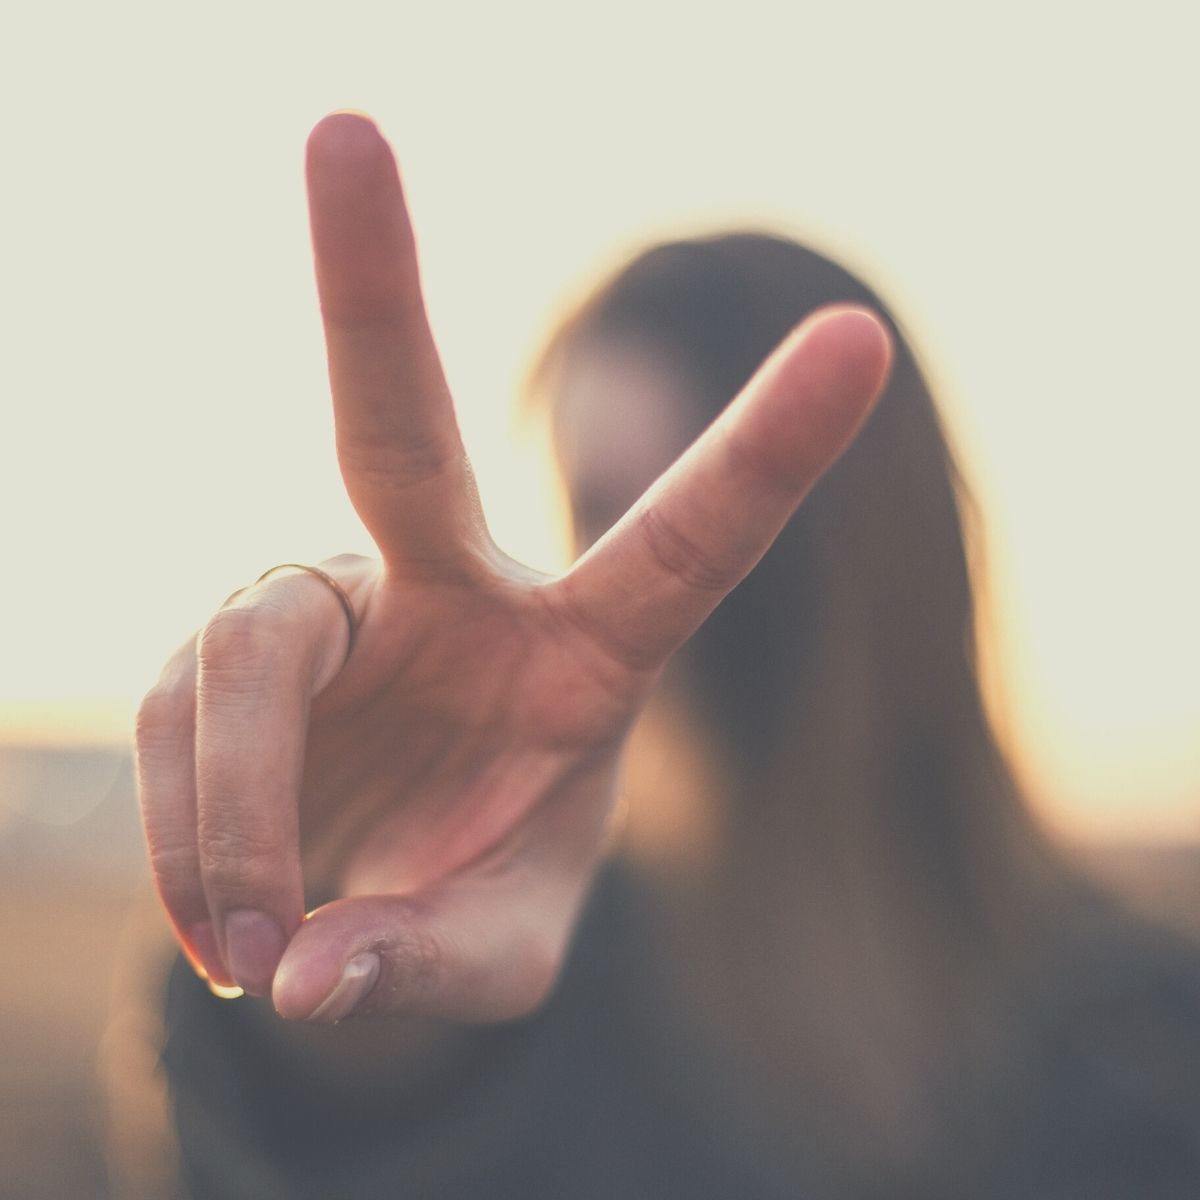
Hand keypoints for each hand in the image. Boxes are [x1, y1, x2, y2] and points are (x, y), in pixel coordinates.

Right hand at [135, 113, 891, 1023]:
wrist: (366, 902)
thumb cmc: (469, 905)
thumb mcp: (496, 954)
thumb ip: (434, 968)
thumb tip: (315, 981)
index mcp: (580, 653)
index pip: (687, 542)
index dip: (769, 449)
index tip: (862, 335)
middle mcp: (445, 586)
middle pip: (394, 422)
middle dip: (371, 280)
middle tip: (338, 127)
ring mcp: (323, 603)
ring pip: (242, 660)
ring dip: (234, 820)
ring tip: (257, 945)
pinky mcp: (221, 646)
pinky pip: (172, 723)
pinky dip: (182, 840)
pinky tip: (220, 922)